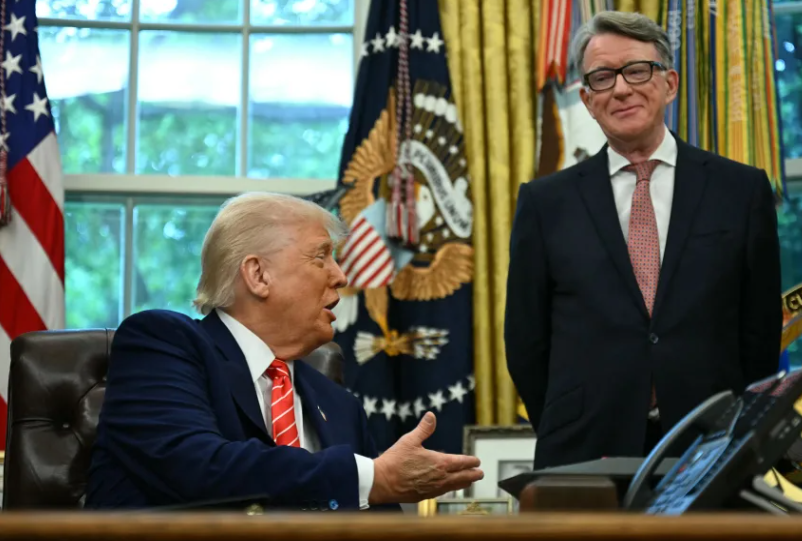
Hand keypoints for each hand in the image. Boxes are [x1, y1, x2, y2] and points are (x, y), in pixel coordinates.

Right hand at [368, 412, 483, 504]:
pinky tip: (448, 488)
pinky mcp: (424, 496)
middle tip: (480, 474)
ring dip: (463, 483)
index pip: (461, 462)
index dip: (471, 461)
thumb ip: (424, 428)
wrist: (382, 482)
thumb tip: (431, 415)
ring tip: (468, 482)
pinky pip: (442, 493)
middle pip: (462, 477)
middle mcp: (440, 478)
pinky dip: (449, 490)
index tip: (477, 461)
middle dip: (473, 475)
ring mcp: (433, 489)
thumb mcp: (410, 440)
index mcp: (440, 463)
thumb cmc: (395, 460)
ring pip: (454, 487)